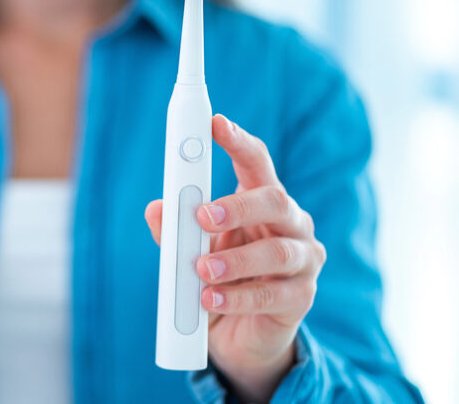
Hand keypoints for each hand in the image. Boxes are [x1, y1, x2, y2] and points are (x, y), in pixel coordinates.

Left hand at [145, 114, 325, 402]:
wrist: (238, 335)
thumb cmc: (219, 278)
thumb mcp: (191, 251)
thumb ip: (175, 231)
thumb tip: (155, 208)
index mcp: (261, 202)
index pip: (256, 162)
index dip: (237, 141)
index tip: (215, 123)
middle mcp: (290, 224)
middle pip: (274, 200)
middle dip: (237, 205)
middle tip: (202, 216)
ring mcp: (302, 260)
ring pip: (277, 251)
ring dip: (234, 260)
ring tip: (200, 270)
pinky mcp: (301, 298)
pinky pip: (273, 295)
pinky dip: (236, 297)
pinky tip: (210, 300)